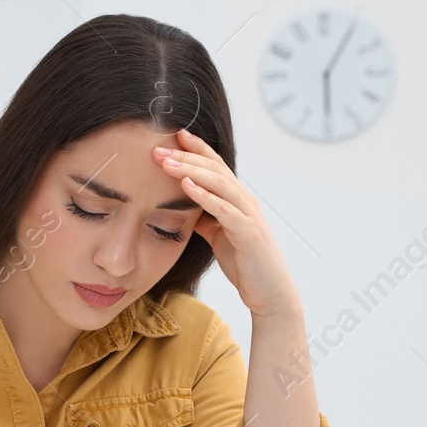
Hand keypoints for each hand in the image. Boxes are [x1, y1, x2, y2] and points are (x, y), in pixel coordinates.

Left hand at [153, 129, 302, 317]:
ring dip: (191, 171)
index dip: (197, 148)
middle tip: (158, 148)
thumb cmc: (244, 263)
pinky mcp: (248, 233)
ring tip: (166, 163)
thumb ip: (204, 217)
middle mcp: (245, 202)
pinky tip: (186, 186)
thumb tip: (182, 204)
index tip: (174, 135)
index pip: (216, 165)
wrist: (268, 292)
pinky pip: (225, 210)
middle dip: (186, 156)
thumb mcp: (218, 235)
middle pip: (215, 169)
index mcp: (238, 200)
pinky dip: (205, 196)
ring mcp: (249, 216)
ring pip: (220, 184)